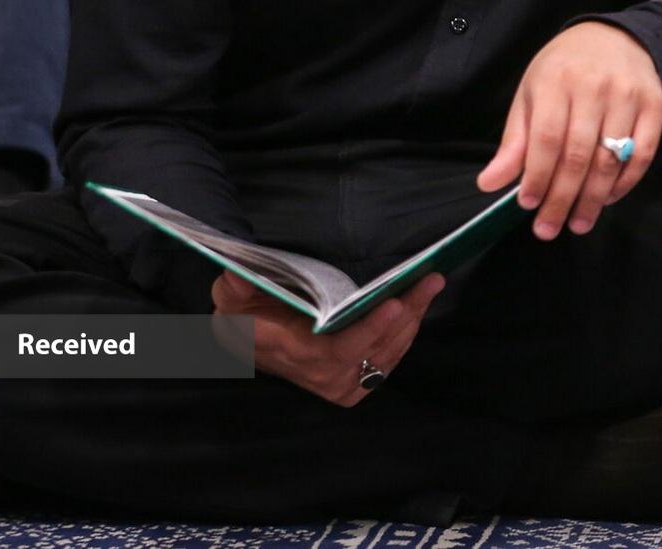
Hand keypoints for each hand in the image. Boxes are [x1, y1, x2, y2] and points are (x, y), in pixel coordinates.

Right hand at [212, 269, 441, 407]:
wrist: (248, 345)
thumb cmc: (243, 317)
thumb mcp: (231, 298)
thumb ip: (235, 286)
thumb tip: (237, 275)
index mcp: (299, 355)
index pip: (343, 349)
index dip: (372, 329)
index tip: (395, 303)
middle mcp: (325, 377)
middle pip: (378, 347)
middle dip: (408, 311)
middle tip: (430, 280)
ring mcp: (342, 384)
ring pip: (389, 353)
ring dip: (413, 319)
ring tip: (429, 285)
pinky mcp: (355, 385)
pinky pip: (389, 360)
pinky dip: (406, 334)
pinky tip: (417, 307)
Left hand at [477, 21, 661, 240]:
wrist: (614, 37)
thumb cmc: (564, 70)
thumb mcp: (531, 94)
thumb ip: (514, 141)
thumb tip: (490, 183)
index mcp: (555, 81)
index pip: (546, 139)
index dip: (537, 177)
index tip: (528, 205)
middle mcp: (594, 86)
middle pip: (578, 155)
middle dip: (562, 198)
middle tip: (549, 228)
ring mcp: (628, 95)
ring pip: (611, 159)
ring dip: (593, 199)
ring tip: (578, 224)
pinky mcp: (655, 105)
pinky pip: (642, 154)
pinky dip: (625, 183)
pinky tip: (608, 199)